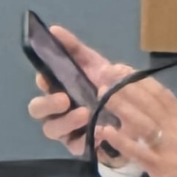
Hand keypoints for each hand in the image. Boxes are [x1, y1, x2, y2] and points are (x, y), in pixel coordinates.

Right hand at [26, 26, 123, 162]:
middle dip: (46, 104)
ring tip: (84, 114)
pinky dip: (84, 140)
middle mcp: (58, 110)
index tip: (47, 78)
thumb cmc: (109, 86)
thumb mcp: (95, 65)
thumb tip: (54, 29)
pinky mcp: (82, 147)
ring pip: (52, 130)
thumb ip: (75, 48)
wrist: (138, 112)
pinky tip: (98, 132)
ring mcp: (68, 130)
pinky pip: (75, 147)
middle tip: (64, 99)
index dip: (41, 81)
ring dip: (65, 122)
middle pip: (37, 110)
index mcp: (59, 89)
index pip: (42, 84)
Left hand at [92, 73, 176, 176]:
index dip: (139, 80)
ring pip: (140, 122)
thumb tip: (156, 110)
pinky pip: (138, 152)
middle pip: (147, 103)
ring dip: (120, 106)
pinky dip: (122, 141)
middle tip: (105, 73)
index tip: (121, 68)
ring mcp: (166, 147)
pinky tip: (106, 131)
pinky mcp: (160, 167)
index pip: (160, 94)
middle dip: (125, 87)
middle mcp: (174, 128)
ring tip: (102, 93)